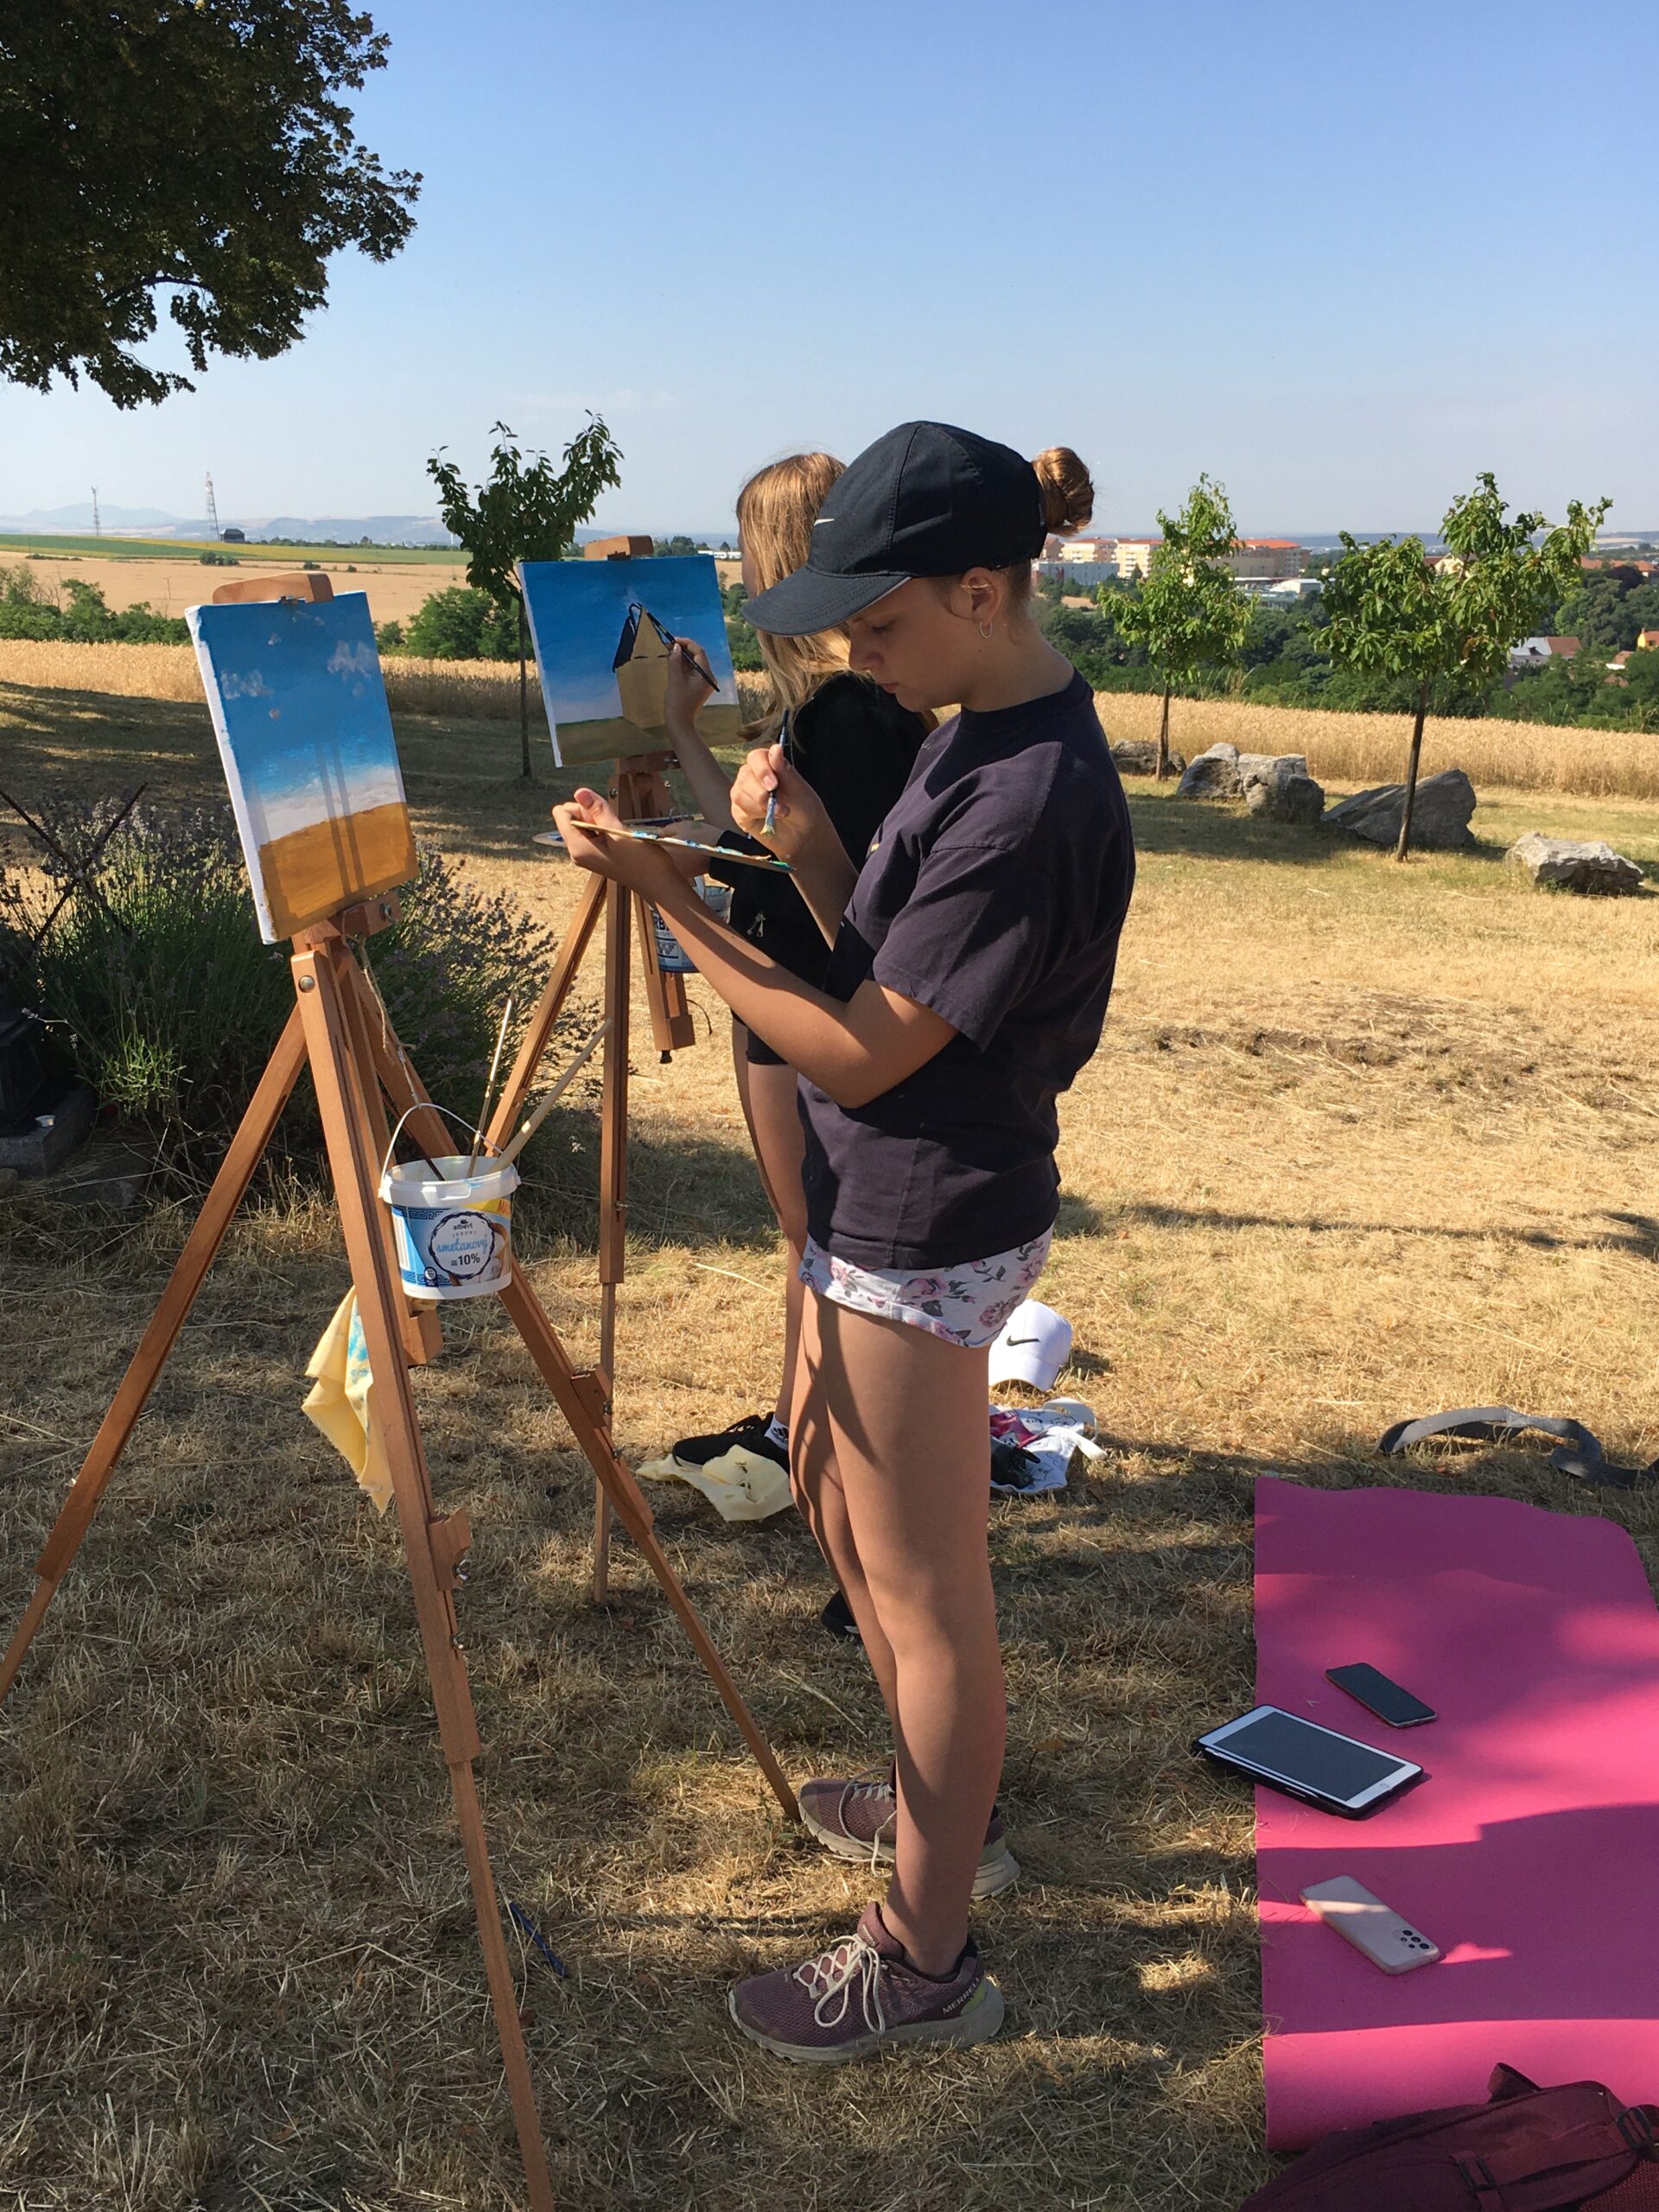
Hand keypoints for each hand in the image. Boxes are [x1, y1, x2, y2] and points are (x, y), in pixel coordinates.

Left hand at [550, 788, 683, 897]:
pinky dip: (606, 829)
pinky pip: (594, 833)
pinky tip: (620, 838)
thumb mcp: (618, 831)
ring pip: (585, 824)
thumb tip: (579, 792)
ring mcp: (587, 854)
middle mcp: (577, 852)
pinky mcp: (597, 855)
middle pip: (572, 818)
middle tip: (613, 827)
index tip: (601, 817)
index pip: (561, 813)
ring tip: (618, 833)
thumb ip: (598, 810)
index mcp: (577, 848)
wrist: (658, 883)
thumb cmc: (640, 861)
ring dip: (601, 821)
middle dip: (591, 814)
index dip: (581, 807)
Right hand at [664, 635, 715, 724]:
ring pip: (694, 662)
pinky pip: (691, 670)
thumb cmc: (677, 703)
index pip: (699, 652)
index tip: (673, 640)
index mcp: (707, 675)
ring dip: (682, 656)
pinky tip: (672, 661)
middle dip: (683, 649)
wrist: (680, 723)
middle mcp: (708, 677)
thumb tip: (675, 646)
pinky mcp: (698, 685)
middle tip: (668, 645)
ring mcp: (704, 681)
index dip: (686, 643)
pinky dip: (683, 665)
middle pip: (697, 656)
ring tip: (668, 651)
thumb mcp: (675, 680)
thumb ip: (675, 661)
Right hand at [731, 743, 830, 862]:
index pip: (756, 757)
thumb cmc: (803, 807)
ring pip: (738, 793)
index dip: (762, 770)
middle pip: (745, 776)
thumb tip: (775, 748)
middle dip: (762, 794)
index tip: (774, 785)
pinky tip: (766, 819)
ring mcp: (744, 793)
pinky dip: (754, 814)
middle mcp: (752, 775)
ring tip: (779, 814)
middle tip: (781, 808)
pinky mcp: (739, 811)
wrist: (803, 834)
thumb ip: (783, 769)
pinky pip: (738, 808)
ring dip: (759, 806)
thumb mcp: (797, 787)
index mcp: (768, 764)